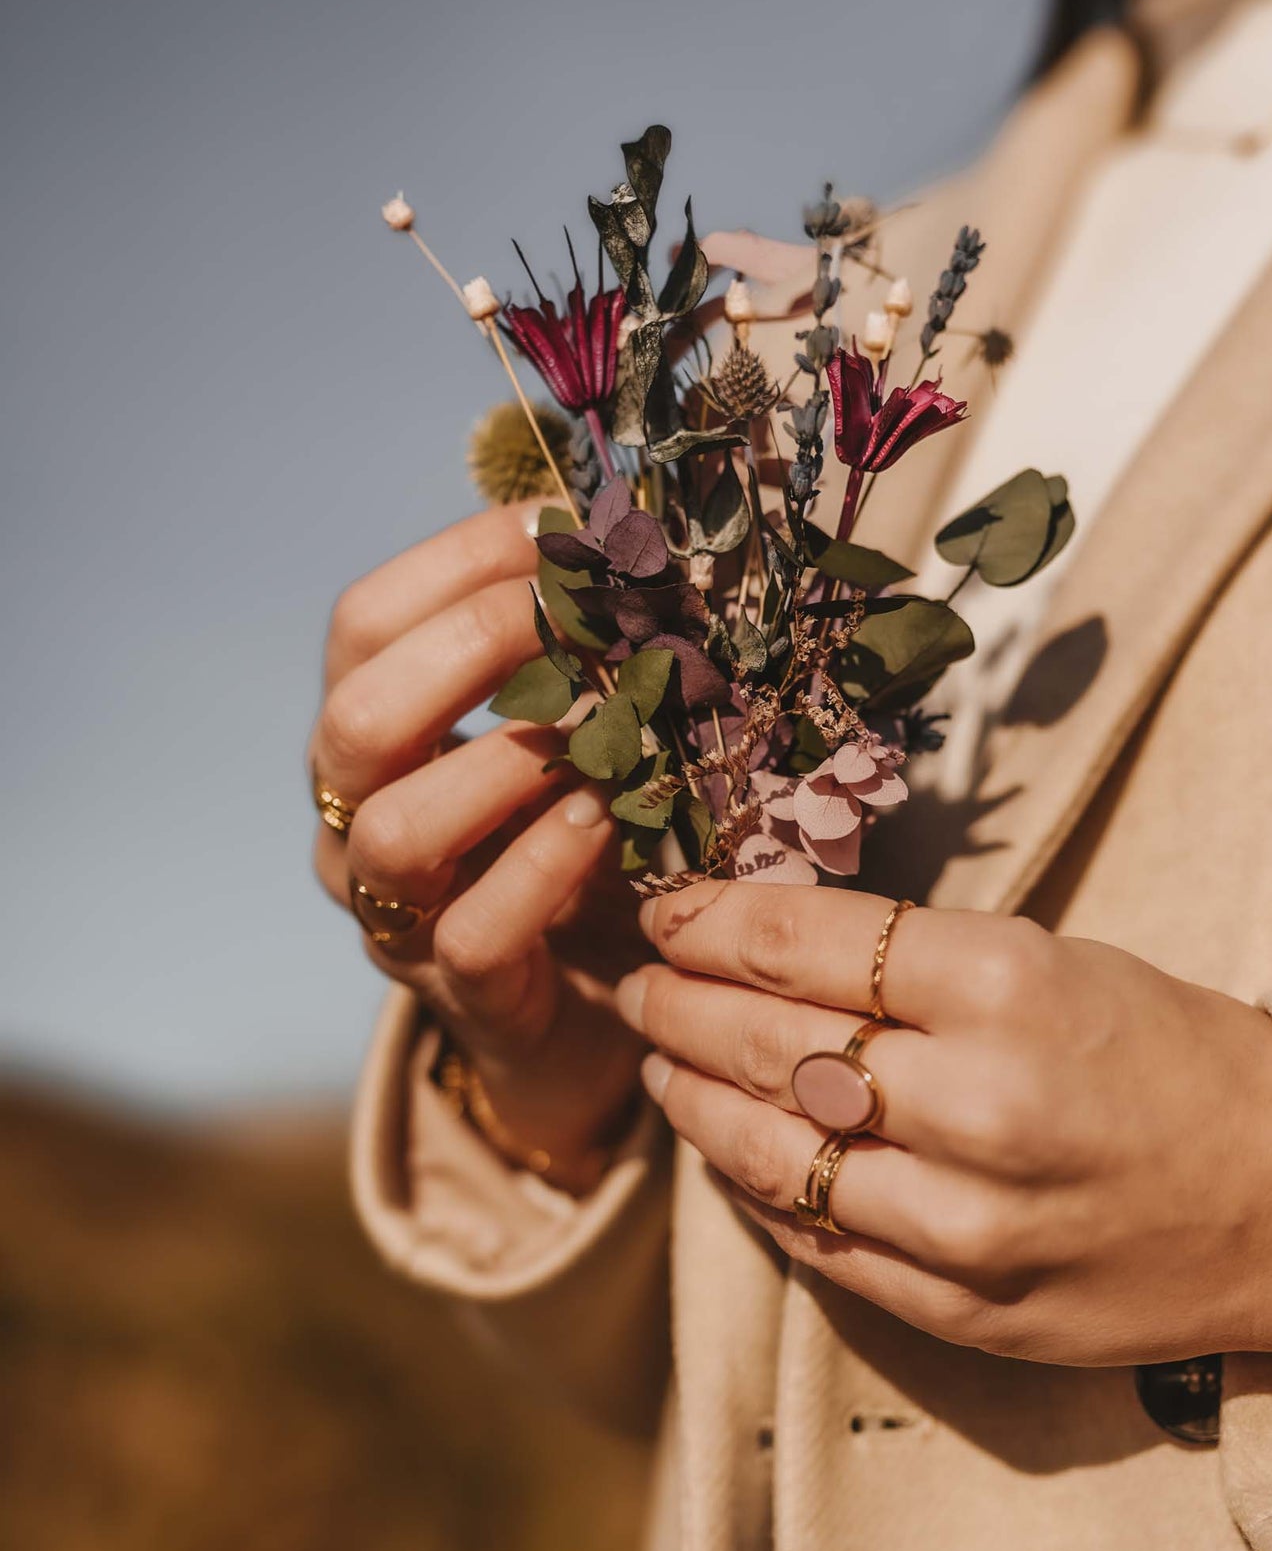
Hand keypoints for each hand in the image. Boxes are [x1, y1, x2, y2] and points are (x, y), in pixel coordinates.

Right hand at [310, 502, 643, 1174]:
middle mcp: (360, 823)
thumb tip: (637, 530)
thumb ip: (580, 653)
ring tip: (604, 729)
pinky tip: (603, 822)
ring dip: (508, 763)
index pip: (364, 624)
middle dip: (474, 648)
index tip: (560, 527)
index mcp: (374, 739)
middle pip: (356, 719)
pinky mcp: (468, 998)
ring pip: (397, 834)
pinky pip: (475, 933)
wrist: (596, 1023)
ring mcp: (402, 919)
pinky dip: (542, 868)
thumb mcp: (575, 738)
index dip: (455, 562)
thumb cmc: (583, 850)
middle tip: (581, 620)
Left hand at [615, 883, 1271, 1363]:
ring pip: (765, 1152)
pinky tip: (726, 1149)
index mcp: (1005, 986)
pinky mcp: (958, 1308)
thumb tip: (754, 942)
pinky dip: (753, 1189)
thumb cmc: (1164, 1054)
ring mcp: (961, 1223)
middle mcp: (974, 1104)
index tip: (663, 908)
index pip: (794, 942)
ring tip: (660, 1062)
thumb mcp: (1050, 960)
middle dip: (677, 1004)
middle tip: (640, 983)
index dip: (703, 920)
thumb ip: (906, 962)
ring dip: (691, 1100)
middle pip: (762, 1043)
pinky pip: (812, 1242)